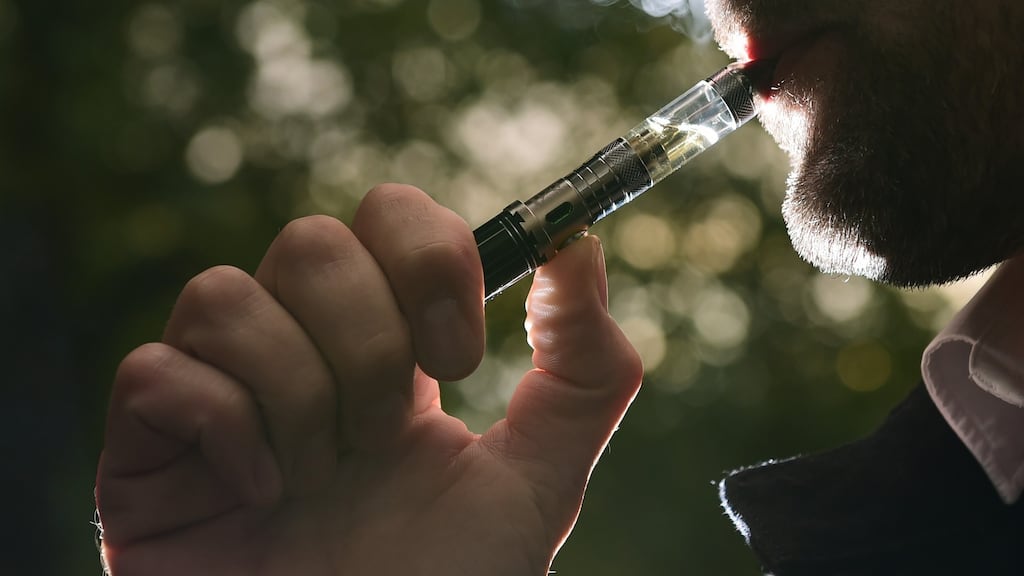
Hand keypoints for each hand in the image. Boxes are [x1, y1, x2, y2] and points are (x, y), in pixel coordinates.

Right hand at [95, 184, 642, 575]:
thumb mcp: (538, 479)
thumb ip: (584, 370)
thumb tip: (579, 242)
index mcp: (388, 347)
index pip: (386, 214)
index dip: (427, 256)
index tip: (461, 355)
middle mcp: (298, 353)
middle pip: (310, 242)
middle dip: (369, 344)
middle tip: (387, 434)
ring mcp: (217, 395)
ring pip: (224, 294)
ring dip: (299, 395)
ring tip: (323, 479)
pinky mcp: (145, 451)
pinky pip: (153, 373)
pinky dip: (224, 431)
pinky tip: (264, 497)